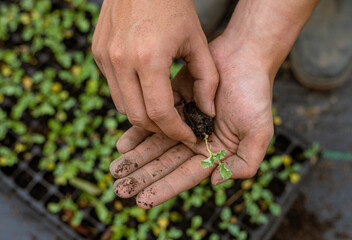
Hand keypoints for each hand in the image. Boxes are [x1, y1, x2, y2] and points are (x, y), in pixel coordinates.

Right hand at [92, 0, 218, 142]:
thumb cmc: (175, 7)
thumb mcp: (198, 42)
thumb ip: (207, 81)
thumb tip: (207, 113)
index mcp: (149, 58)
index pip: (160, 113)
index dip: (176, 131)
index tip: (189, 135)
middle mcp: (120, 60)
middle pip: (138, 116)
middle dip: (160, 129)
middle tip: (177, 127)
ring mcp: (105, 57)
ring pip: (123, 106)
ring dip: (144, 115)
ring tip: (164, 112)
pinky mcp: (98, 53)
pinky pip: (114, 88)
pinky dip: (131, 97)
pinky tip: (147, 90)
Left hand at [109, 35, 273, 208]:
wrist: (244, 55)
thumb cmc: (255, 92)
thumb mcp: (259, 131)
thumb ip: (245, 162)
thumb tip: (214, 182)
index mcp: (215, 151)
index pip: (186, 175)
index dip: (165, 188)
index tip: (143, 200)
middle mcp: (196, 140)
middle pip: (165, 163)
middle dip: (143, 177)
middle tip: (120, 190)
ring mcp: (182, 122)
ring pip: (155, 144)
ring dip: (136, 158)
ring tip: (115, 170)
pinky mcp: (172, 104)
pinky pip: (152, 121)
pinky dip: (138, 133)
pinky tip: (122, 145)